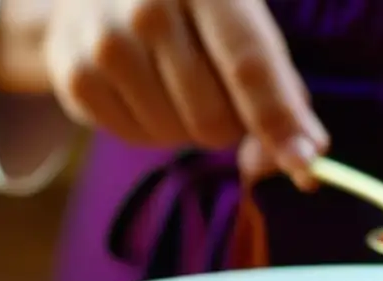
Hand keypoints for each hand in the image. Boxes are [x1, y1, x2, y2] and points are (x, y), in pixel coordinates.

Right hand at [44, 0, 327, 188]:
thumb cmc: (191, 14)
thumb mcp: (244, 28)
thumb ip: (280, 93)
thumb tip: (303, 163)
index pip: (250, 65)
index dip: (279, 121)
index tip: (306, 163)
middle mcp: (150, 1)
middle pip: (215, 116)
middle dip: (229, 124)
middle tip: (216, 91)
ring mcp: (105, 38)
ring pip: (177, 134)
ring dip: (188, 126)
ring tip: (171, 80)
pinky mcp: (75, 74)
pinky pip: (138, 138)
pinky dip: (150, 128)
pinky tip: (140, 87)